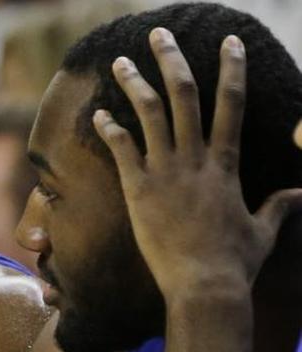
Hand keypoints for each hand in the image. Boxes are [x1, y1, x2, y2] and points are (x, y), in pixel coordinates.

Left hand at [94, 29, 301, 298]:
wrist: (204, 286)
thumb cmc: (235, 263)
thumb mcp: (262, 230)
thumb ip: (278, 206)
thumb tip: (300, 193)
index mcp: (226, 165)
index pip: (232, 105)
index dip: (231, 69)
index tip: (228, 43)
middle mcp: (196, 160)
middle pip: (185, 96)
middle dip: (172, 60)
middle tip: (159, 34)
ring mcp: (166, 173)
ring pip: (150, 115)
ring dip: (135, 84)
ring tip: (120, 62)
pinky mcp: (139, 191)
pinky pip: (122, 151)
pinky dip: (110, 129)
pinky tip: (100, 113)